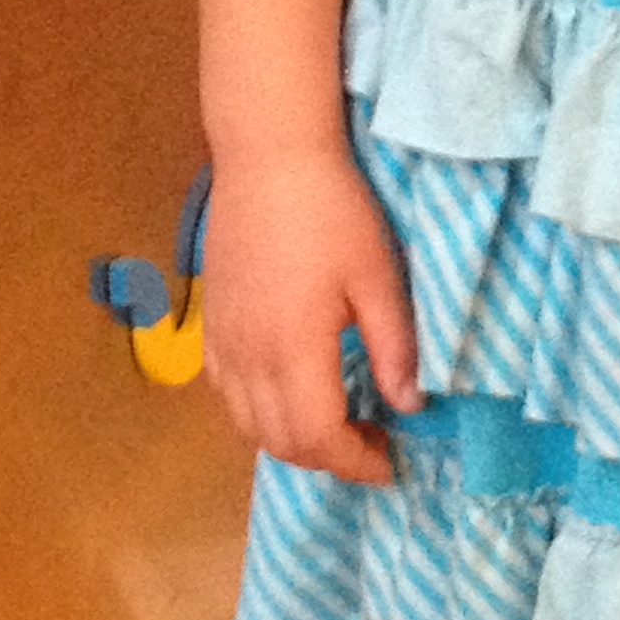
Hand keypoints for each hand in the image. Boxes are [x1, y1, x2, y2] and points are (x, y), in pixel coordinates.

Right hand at [202, 143, 422, 483]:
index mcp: (294, 350)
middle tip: (372, 442)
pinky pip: (226, 394)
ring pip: (247, 425)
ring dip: (291, 440)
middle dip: (328, 459)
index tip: (391, 462)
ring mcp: (222, 342)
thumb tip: (409, 405)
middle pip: (280, 442)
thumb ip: (394, 347)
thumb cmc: (333, 210)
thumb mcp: (378, 277)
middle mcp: (248, 358)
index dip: (356, 463)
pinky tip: (292, 390)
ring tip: (337, 422)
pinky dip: (258, 413)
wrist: (269, 156)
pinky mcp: (210, 324)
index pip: (319, 438)